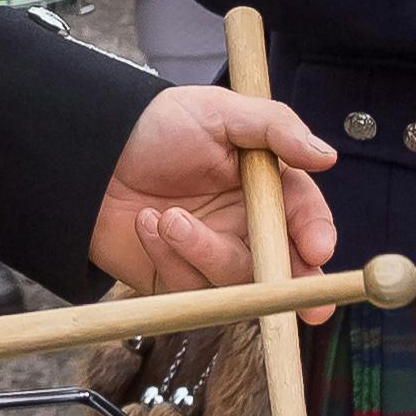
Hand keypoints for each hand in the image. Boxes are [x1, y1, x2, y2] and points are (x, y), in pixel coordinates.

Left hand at [87, 84, 339, 290]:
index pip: (303, 216)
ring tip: (170, 218)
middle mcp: (244, 226)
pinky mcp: (177, 279)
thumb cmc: (156, 126)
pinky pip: (187, 288)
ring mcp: (211, 255)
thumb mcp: (218, 112)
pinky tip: (146, 223)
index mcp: (264, 187)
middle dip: (296, 286)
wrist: (89, 152)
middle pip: (282, 266)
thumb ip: (275, 130)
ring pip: (233, 280)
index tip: (318, 249)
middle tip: (307, 302)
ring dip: (203, 251)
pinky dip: (167, 255)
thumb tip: (326, 155)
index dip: (315, 235)